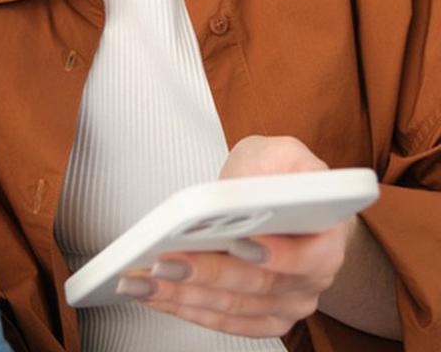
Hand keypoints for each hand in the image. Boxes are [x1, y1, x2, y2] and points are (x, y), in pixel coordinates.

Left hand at [116, 136, 355, 338]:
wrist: (284, 202)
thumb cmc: (282, 176)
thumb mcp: (282, 152)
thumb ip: (276, 162)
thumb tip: (252, 185)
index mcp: (329, 238)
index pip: (309, 256)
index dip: (276, 255)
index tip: (238, 244)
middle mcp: (314, 280)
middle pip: (259, 286)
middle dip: (208, 274)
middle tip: (166, 262)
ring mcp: (289, 303)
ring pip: (235, 307)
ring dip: (185, 297)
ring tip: (144, 280)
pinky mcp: (263, 316)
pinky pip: (225, 320)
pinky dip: (187, 309)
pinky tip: (155, 295)